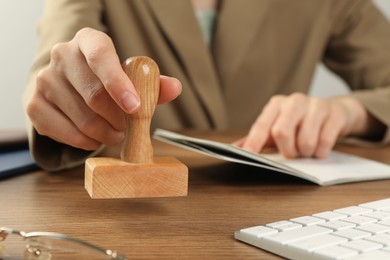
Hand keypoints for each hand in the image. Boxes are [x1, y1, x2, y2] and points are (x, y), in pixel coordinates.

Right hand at [26, 27, 181, 150]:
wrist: (68, 84)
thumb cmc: (104, 80)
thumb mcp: (129, 78)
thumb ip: (152, 84)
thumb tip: (174, 88)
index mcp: (89, 41)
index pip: (102, 56)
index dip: (119, 84)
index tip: (135, 107)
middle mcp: (62, 55)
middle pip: (94, 95)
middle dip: (118, 120)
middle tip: (128, 129)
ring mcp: (44, 79)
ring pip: (83, 119)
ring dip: (106, 134)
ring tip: (115, 134)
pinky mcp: (34, 104)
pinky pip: (66, 133)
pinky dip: (86, 142)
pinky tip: (95, 138)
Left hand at [234, 93, 377, 157]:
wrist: (334, 112)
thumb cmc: (299, 123)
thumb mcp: (277, 127)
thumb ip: (256, 137)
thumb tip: (234, 148)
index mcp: (276, 104)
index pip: (262, 124)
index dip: (255, 140)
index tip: (248, 154)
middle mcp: (294, 101)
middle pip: (282, 132)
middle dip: (287, 150)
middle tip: (292, 155)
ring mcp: (316, 105)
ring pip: (305, 140)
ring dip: (305, 153)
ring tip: (307, 151)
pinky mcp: (335, 113)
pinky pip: (325, 141)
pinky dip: (321, 152)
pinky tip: (320, 150)